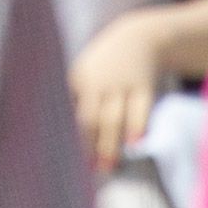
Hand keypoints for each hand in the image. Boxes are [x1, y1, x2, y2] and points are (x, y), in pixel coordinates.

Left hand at [68, 11, 159, 170]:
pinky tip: (135, 144)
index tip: (69, 159)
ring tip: (109, 166)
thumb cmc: (103, 65)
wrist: (137, 38)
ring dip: (111, 143)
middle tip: (91, 169)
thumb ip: (76, 99)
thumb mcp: (84, 72)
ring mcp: (121, 84)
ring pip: (115, 117)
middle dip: (91, 145)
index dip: (72, 136)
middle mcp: (98, 82)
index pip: (72, 113)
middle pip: (92, 118)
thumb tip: (64, 134)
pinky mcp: (143, 86)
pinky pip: (141, 109)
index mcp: (78, 79)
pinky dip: (138, 126)